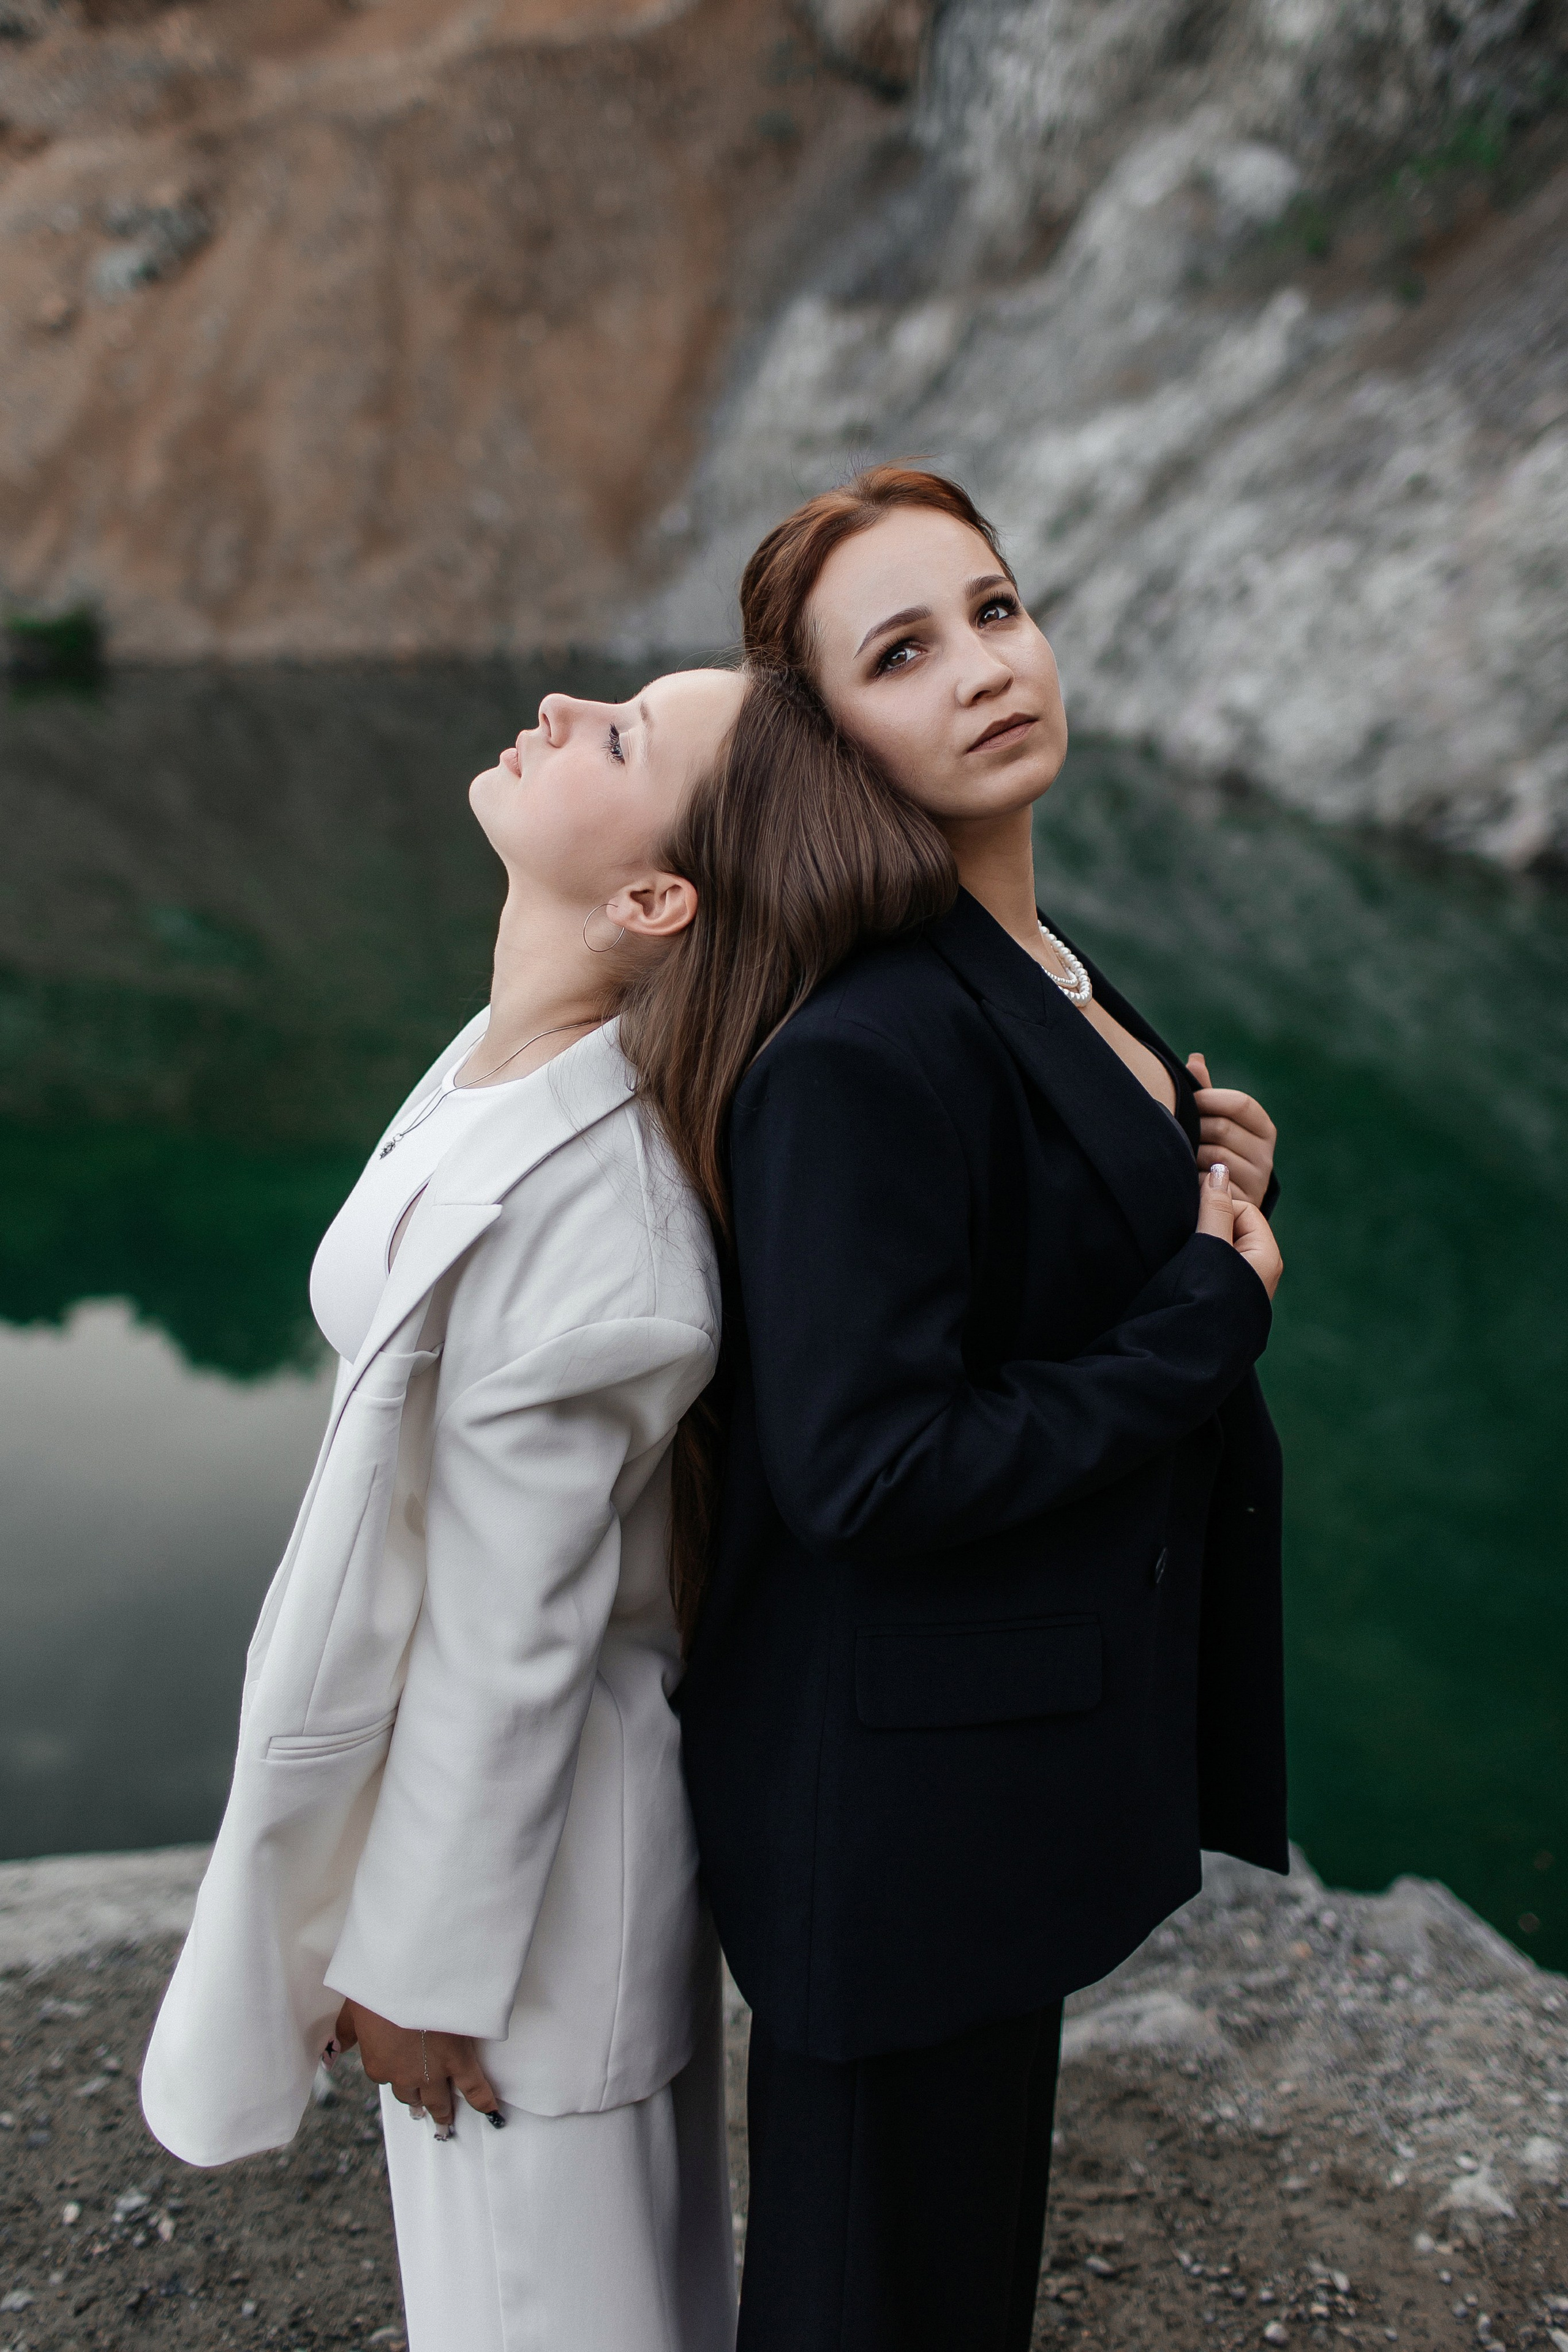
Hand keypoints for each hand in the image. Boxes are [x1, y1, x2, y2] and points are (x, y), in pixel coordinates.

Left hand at [332, 1998, 502, 2137]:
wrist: (408, 1977)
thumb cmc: (378, 1988)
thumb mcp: (354, 2009)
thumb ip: (345, 2033)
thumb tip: (335, 2049)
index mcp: (377, 2064)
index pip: (382, 2074)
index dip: (390, 2068)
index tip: (397, 2063)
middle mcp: (403, 2075)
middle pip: (410, 2094)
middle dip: (415, 2100)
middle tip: (421, 2108)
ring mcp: (432, 2070)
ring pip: (437, 2099)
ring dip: (442, 2111)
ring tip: (445, 2120)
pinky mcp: (457, 2059)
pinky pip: (473, 2085)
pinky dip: (482, 2100)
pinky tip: (490, 2111)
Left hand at [1186, 1052, 1276, 1207]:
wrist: (1227, 1203)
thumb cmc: (1215, 1152)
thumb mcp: (1215, 1122)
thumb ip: (1207, 1093)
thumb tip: (1195, 1058)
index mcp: (1263, 1128)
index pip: (1241, 1103)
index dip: (1210, 1098)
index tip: (1189, 1100)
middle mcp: (1266, 1155)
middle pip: (1223, 1128)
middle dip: (1196, 1127)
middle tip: (1178, 1130)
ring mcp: (1256, 1180)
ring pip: (1214, 1155)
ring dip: (1191, 1153)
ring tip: (1180, 1153)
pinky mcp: (1242, 1202)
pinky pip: (1208, 1183)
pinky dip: (1192, 1178)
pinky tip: (1185, 1177)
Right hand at [1195, 1163, 1282, 1299]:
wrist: (1186, 1359)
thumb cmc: (1199, 1301)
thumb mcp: (1207, 1247)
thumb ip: (1214, 1208)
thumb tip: (1221, 1169)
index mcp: (1266, 1257)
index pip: (1242, 1208)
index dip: (1215, 1208)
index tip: (1193, 1225)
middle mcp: (1262, 1272)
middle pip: (1234, 1226)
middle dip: (1209, 1227)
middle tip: (1189, 1248)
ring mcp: (1245, 1289)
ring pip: (1223, 1248)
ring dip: (1204, 1247)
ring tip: (1189, 1267)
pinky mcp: (1229, 1302)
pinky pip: (1218, 1268)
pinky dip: (1203, 1265)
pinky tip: (1190, 1281)